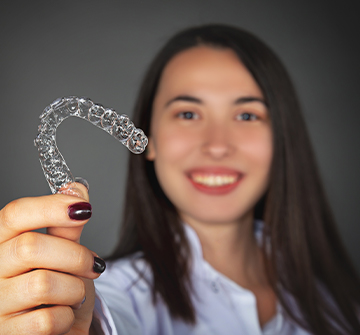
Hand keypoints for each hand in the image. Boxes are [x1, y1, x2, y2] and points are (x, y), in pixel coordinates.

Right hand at [0, 183, 103, 333]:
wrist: (61, 330)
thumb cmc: (62, 288)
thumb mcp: (66, 252)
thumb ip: (67, 225)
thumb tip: (77, 190)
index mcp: (3, 242)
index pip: (15, 214)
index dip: (51, 207)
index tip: (84, 208)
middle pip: (30, 246)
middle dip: (75, 256)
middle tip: (93, 265)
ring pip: (42, 284)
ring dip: (74, 289)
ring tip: (75, 293)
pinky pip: (46, 320)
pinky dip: (67, 316)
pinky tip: (63, 316)